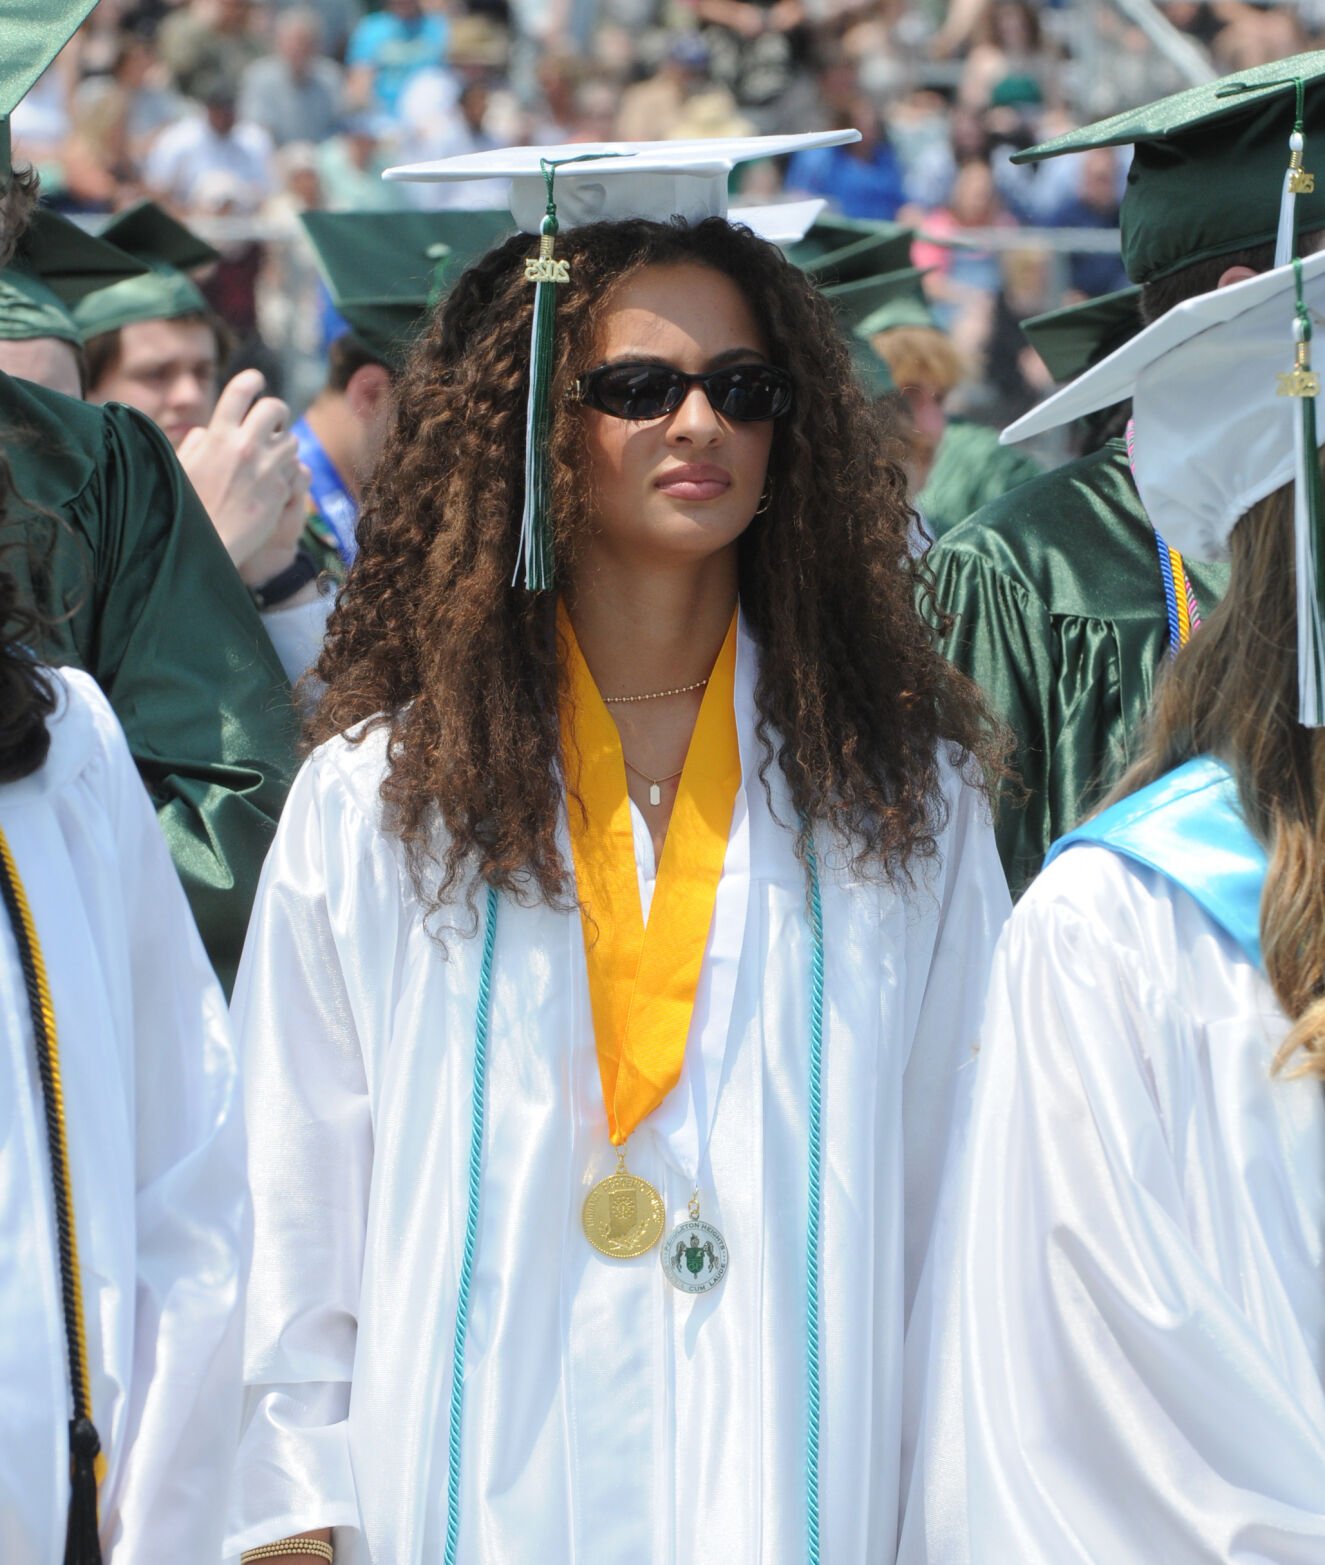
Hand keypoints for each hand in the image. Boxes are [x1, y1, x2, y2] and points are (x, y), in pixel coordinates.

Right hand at [175, 369, 303, 582]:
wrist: (208, 546)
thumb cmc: (186, 508)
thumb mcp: (181, 467)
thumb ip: (196, 443)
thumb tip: (206, 431)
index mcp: (218, 436)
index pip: (241, 390)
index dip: (252, 380)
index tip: (257, 380)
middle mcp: (247, 447)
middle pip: (275, 409)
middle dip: (276, 411)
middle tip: (271, 421)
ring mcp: (268, 470)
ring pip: (291, 439)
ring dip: (283, 443)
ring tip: (270, 455)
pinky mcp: (281, 492)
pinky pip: (295, 469)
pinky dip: (287, 470)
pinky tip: (274, 480)